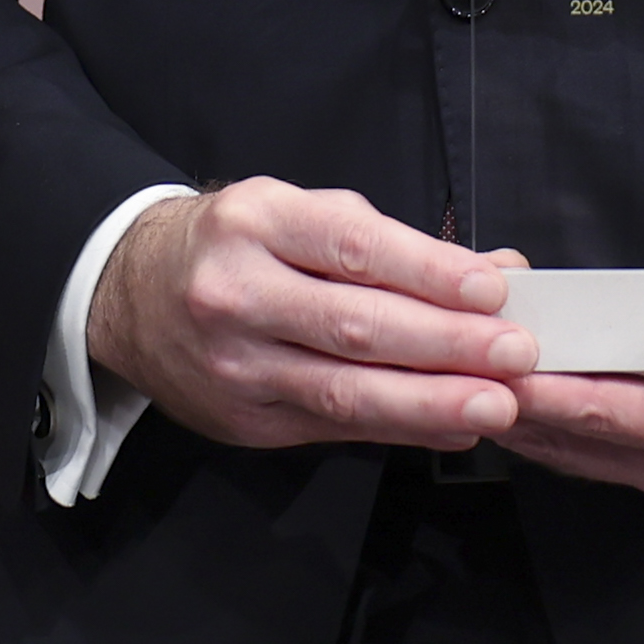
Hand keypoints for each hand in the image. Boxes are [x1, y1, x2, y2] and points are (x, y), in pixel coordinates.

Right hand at [89, 180, 531, 451]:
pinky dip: (399, 429)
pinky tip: (450, 427)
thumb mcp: (299, 215)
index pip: (351, 248)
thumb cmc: (234, 245)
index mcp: (255, 223)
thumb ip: (391, 245)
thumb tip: (496, 272)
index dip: (428, 271)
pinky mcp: (242, 419)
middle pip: (354, 326)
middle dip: (446, 345)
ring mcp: (235, 364)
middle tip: (516, 355)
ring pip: (343, 390)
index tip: (493, 289)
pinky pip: (332, 427)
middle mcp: (236, 293)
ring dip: (430, 401)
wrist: (127, 294)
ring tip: (496, 404)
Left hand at [491, 217, 643, 516]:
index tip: (503, 370)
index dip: (562, 392)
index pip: (628, 417)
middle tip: (459, 361)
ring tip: (464, 366)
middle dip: (524, 400)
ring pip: (580, 448)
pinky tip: (505, 379)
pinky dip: (547, 413)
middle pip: (591, 439)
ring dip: (524, 411)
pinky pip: (590, 444)